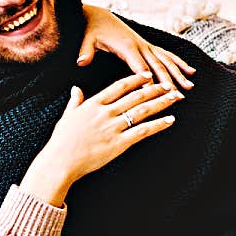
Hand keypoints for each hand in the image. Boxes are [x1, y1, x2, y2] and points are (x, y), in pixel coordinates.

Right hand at [20, 74, 181, 205]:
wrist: (60, 161)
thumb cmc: (61, 141)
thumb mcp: (67, 116)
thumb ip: (75, 101)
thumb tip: (76, 89)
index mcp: (93, 104)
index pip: (119, 86)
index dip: (135, 79)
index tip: (148, 74)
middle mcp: (106, 112)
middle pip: (136, 96)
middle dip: (155, 89)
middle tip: (169, 85)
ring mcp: (113, 127)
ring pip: (143, 110)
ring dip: (161, 102)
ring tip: (174, 97)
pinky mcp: (119, 143)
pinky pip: (143, 131)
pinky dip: (158, 124)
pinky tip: (170, 120)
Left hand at [78, 4, 195, 90]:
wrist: (99, 16)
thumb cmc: (92, 30)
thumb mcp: (87, 39)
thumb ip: (85, 51)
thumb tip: (81, 62)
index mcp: (126, 46)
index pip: (139, 65)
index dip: (148, 77)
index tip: (157, 89)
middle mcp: (140, 45)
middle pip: (157, 65)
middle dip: (168, 80)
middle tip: (177, 95)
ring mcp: (146, 45)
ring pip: (166, 61)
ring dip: (178, 74)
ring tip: (190, 86)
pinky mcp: (148, 46)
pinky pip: (167, 55)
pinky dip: (179, 63)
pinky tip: (191, 71)